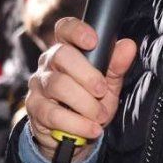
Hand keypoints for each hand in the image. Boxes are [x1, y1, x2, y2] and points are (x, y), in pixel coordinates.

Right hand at [24, 18, 137, 162]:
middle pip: (62, 55)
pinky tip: (91, 129)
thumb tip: (128, 46)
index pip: (65, 28)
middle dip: (87, 74)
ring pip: (58, 85)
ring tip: (100, 116)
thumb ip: (117, 65)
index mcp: (67, 49)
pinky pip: (53, 114)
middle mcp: (49, 62)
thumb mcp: (108, 83)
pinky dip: (77, 124)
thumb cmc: (91, 101)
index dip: (77, 31)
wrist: (73, 134)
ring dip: (85, 103)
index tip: (93, 41)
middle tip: (102, 91)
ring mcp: (38, 84)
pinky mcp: (34, 108)